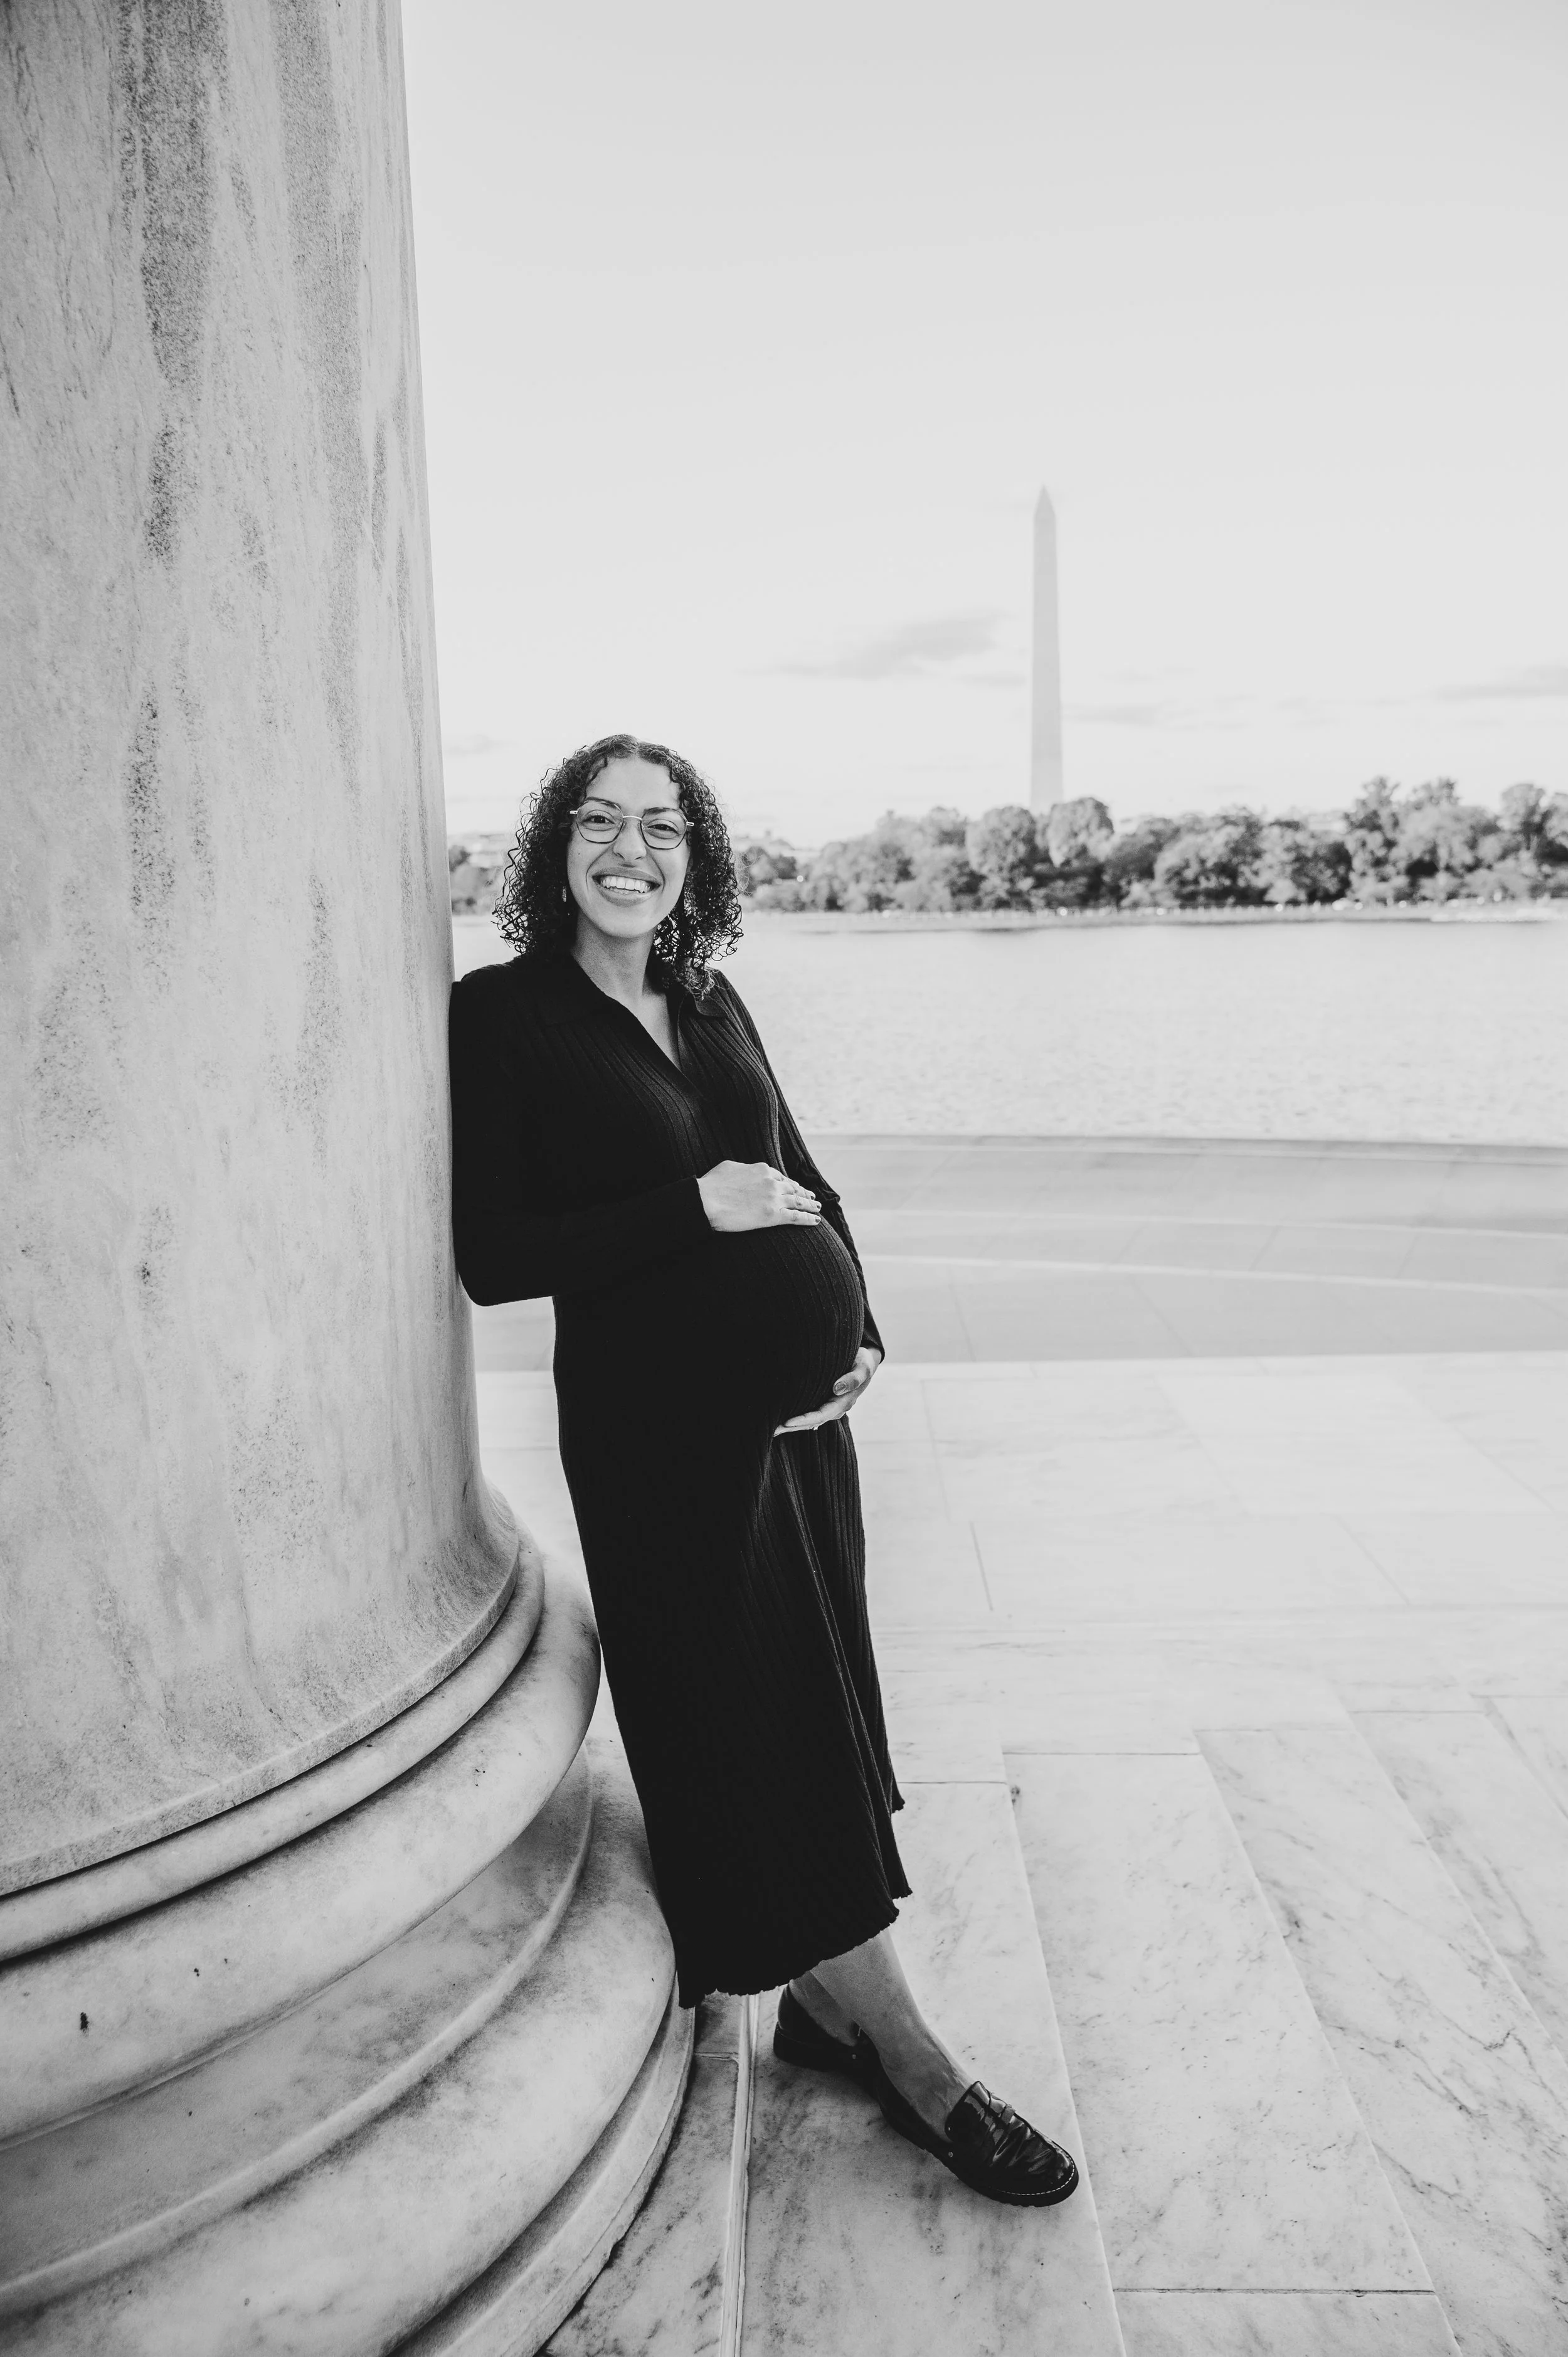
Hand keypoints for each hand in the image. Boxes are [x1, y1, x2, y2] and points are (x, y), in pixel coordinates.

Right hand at [698, 1160, 820, 1232]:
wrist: (706, 1201)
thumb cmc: (711, 1185)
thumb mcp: (729, 1167)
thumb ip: (743, 1169)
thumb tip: (745, 1172)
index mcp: (762, 1169)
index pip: (781, 1177)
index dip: (790, 1183)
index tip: (796, 1187)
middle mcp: (772, 1182)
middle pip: (793, 1188)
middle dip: (804, 1193)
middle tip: (812, 1197)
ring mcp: (774, 1199)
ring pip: (798, 1201)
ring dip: (810, 1205)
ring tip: (818, 1208)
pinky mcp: (773, 1216)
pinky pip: (796, 1217)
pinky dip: (808, 1219)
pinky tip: (816, 1221)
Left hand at [774, 1345, 882, 1435]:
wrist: (864, 1362)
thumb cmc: (862, 1362)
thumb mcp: (863, 1367)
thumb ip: (853, 1378)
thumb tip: (837, 1388)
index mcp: (844, 1403)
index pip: (821, 1415)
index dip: (804, 1419)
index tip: (786, 1421)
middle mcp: (836, 1409)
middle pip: (811, 1422)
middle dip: (792, 1427)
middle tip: (771, 1430)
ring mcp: (829, 1407)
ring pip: (808, 1420)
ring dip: (791, 1425)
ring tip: (772, 1429)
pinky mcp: (823, 1402)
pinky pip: (808, 1413)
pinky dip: (795, 1417)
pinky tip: (780, 1419)